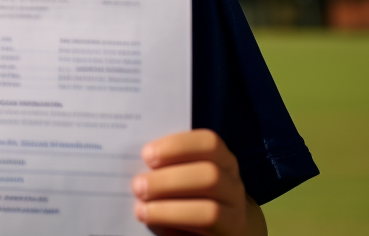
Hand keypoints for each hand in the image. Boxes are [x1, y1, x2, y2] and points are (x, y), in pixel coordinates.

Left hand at [132, 129, 265, 235]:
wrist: (219, 227)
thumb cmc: (189, 192)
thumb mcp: (182, 172)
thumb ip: (164, 165)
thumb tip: (132, 165)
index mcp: (222, 160)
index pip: (209, 142)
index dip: (177, 146)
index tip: (146, 154)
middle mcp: (234, 186)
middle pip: (211, 176)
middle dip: (168, 180)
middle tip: (137, 186)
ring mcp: (235, 215)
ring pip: (211, 212)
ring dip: (169, 210)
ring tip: (141, 209)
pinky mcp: (227, 235)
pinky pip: (207, 233)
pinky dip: (177, 229)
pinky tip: (157, 227)